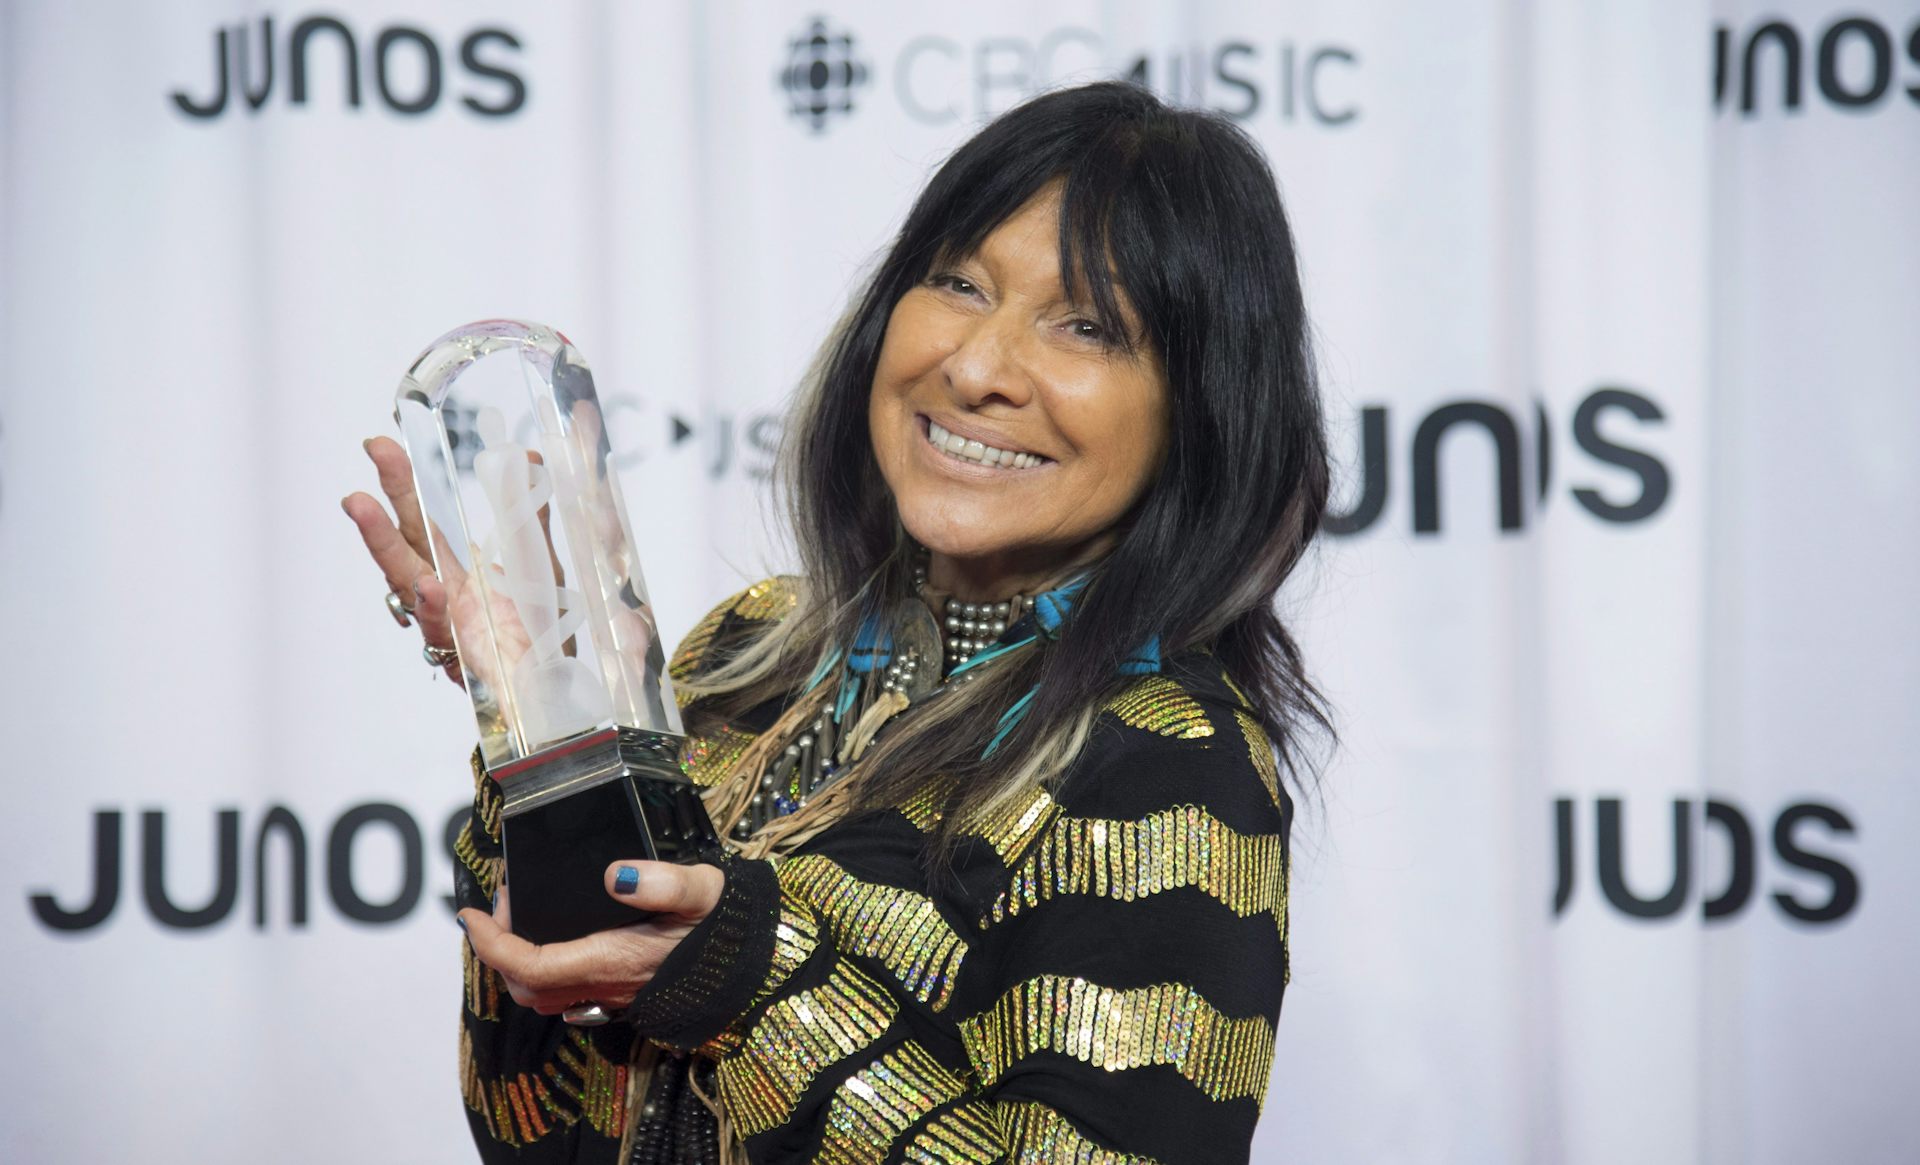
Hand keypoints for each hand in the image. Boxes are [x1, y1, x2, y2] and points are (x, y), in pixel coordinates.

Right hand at [342, 435, 539, 690]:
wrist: (553, 689)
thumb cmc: (537, 630)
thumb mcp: (539, 562)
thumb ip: (530, 514)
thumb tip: (528, 456)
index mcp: (456, 571)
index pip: (421, 521)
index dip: (401, 484)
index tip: (381, 444)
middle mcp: (443, 596)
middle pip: (406, 544)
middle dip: (383, 502)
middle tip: (368, 458)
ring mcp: (450, 626)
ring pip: (407, 584)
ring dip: (385, 545)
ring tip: (363, 508)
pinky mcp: (466, 657)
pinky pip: (443, 631)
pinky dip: (433, 607)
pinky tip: (428, 585)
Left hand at [458, 860, 724, 1014]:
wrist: (758, 966)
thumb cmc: (729, 927)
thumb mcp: (705, 891)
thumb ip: (663, 882)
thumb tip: (614, 873)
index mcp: (615, 959)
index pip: (532, 965)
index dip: (492, 943)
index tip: (470, 913)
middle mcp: (607, 985)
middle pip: (528, 987)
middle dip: (499, 950)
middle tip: (499, 906)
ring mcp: (614, 996)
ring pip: (545, 995)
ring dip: (519, 964)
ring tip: (520, 920)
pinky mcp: (625, 995)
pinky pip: (567, 994)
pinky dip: (544, 971)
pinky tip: (555, 941)